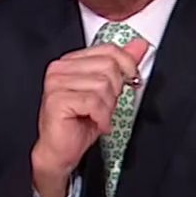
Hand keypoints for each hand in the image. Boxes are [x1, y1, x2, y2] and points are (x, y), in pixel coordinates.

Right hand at [30, 39, 148, 196]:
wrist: (60, 151)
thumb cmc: (79, 123)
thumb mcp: (106, 92)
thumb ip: (121, 66)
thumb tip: (139, 45)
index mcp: (70, 62)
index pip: (108, 50)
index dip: (126, 66)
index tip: (129, 81)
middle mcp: (59, 69)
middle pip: (108, 67)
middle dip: (115, 91)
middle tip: (105, 106)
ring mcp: (56, 84)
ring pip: (103, 85)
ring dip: (107, 107)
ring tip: (98, 116)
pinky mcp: (57, 100)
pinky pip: (94, 102)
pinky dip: (102, 117)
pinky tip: (97, 123)